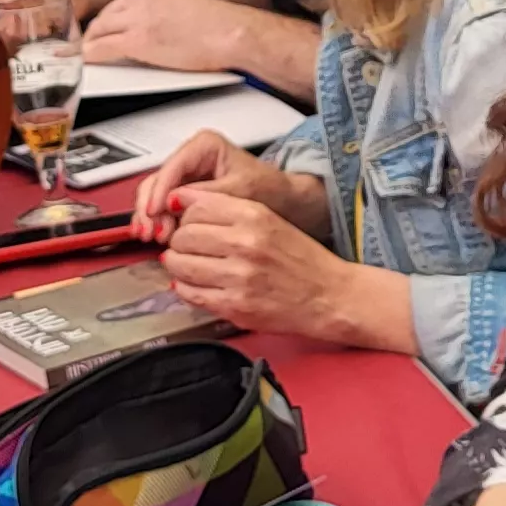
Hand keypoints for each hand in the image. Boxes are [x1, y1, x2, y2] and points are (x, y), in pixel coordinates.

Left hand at [81, 0, 245, 71]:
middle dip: (99, 33)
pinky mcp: (137, 39)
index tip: (105, 31)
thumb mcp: (178, 2)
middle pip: (105, 15)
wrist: (228, 33)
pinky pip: (101, 48)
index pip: (117, 2)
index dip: (110, 21)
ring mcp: (136, 16)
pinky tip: (88, 62)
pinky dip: (91, 56)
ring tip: (90, 55)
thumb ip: (154, 8)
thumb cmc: (214, 25)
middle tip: (92, 46)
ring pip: (99, 31)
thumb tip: (136, 27)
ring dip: (94, 44)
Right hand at [130, 127, 291, 232]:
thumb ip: (207, 195)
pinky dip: (158, 222)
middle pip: (157, 181)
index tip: (154, 213)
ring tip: (153, 238)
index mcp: (204, 146)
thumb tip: (172, 203)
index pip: (172, 168)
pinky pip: (163, 207)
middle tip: (152, 232)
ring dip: (151, 217)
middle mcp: (190, 158)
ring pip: (155, 195)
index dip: (159, 192)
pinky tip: (156, 237)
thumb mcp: (241, 189)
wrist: (283, 200)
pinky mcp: (184, 195)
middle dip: (151, 207)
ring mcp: (185, 177)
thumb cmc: (268, 188)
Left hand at [154, 188, 359, 338]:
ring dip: (176, 266)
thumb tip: (180, 200)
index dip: (185, 216)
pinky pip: (190, 293)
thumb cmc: (300, 258)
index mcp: (253, 216)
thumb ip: (226, 208)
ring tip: (187, 265)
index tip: (187, 224)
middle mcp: (244, 244)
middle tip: (185, 248)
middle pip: (183, 236)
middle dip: (178, 242)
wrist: (329, 296)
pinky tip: (194, 285)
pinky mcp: (234, 306)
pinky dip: (185, 289)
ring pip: (180, 265)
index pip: (196, 207)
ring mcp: (238, 277)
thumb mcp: (268, 219)